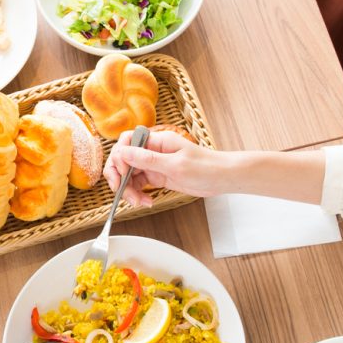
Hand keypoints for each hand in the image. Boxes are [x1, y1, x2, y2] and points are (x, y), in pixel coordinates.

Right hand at [105, 129, 234, 207]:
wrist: (222, 178)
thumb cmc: (205, 167)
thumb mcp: (175, 165)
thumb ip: (148, 159)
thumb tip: (123, 152)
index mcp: (157, 141)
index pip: (127, 141)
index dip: (120, 157)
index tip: (124, 173)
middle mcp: (152, 151)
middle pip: (123, 159)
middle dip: (119, 177)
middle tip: (122, 193)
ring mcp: (154, 164)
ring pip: (129, 175)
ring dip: (128, 190)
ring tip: (139, 202)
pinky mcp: (157, 176)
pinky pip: (139, 184)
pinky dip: (138, 194)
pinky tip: (145, 201)